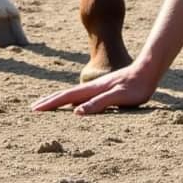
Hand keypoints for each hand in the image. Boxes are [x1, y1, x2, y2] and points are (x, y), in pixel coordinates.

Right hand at [31, 64, 156, 115]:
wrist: (148, 70)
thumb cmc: (136, 86)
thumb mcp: (119, 96)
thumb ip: (99, 104)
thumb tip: (76, 112)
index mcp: (93, 90)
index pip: (67, 97)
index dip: (51, 104)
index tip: (35, 109)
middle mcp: (93, 87)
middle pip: (66, 94)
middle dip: (50, 101)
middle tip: (33, 107)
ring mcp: (98, 87)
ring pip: (73, 94)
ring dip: (58, 100)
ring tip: (48, 104)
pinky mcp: (104, 88)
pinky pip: (82, 96)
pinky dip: (71, 100)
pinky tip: (73, 104)